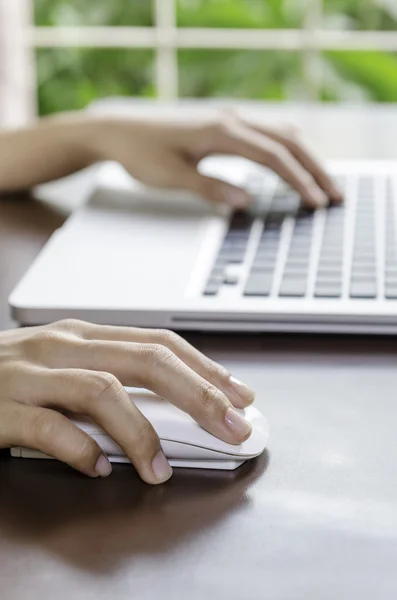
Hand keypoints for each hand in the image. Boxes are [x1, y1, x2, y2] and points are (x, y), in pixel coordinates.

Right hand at [0, 320, 253, 483]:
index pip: (159, 343)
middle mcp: (62, 346)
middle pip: (145, 361)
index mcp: (84, 335)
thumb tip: (172, 407)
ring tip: (160, 470)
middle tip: (232, 427)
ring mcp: (31, 373)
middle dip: (198, 394)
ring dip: (142, 433)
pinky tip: (97, 468)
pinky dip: (80, 449)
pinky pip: (48, 427)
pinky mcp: (0, 407)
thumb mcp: (63, 363)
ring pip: (103, 391)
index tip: (240, 395)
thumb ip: (109, 376)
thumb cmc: (10, 375)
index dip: (205, 368)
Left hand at [92, 112, 341, 208]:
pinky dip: (288, 151)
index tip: (316, 202)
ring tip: (323, 183)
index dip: (298, 180)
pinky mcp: (225, 126)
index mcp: (220, 132)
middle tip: (335, 194)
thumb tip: (247, 202)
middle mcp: (231, 120)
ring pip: (281, 134)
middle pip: (287, 141)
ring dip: (305, 158)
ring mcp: (229, 120)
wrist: (118, 131)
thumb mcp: (172, 178)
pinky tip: (294, 166)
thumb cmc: (140, 155)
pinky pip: (267, 135)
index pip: (273, 156)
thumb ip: (210, 188)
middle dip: (314, 168)